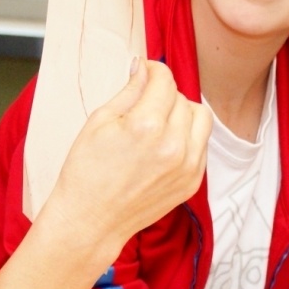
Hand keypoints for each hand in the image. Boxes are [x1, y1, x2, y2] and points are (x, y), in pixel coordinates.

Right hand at [42, 60, 210, 255]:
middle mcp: (173, 145)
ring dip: (183, 112)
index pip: (164, 80)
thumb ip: (129, 91)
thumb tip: (143, 68)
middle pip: (182, 97)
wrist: (90, 221)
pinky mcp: (192, 182)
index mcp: (146, 125)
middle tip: (144, 101)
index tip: (146, 71)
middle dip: (164, 93)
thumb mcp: (100, 121)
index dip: (153, 70)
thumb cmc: (86, 172)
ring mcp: (187, 166)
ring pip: (201, 117)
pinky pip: (201, 144)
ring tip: (160, 121)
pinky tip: (164, 144)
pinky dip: (188, 137)